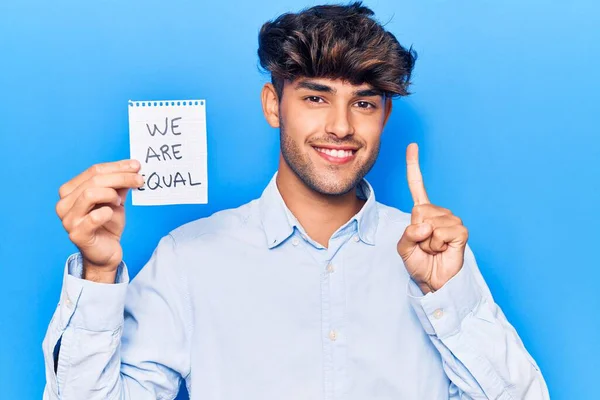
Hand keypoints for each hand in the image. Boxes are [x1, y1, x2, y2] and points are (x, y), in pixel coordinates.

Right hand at [55, 160, 143, 281]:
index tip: (136, 166)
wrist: (107, 252)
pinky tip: (111, 213)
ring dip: (111, 194)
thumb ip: (119, 184)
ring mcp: (68, 220)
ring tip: (119, 202)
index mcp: (70, 191)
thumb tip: (133, 167)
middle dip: (121, 177)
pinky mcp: (77, 234)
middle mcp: (64, 204)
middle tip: (139, 179)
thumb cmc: (108, 224)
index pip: (94, 171)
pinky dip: (107, 212)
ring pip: (90, 194)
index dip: (117, 166)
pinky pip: (94, 217)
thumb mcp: (115, 199)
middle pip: (94, 180)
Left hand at [397, 143, 468, 293]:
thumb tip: (425, 225)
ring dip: (426, 242)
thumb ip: (408, 234)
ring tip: (433, 249)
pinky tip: (442, 250)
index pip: (418, 185)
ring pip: (429, 223)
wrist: (434, 282)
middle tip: (424, 245)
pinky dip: (437, 245)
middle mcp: (438, 212)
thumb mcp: (404, 247)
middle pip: (418, 211)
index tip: (412, 145)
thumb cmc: (420, 263)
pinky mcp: (460, 231)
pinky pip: (441, 233)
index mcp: (423, 212)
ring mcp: (451, 220)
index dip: (414, 166)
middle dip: (416, 233)